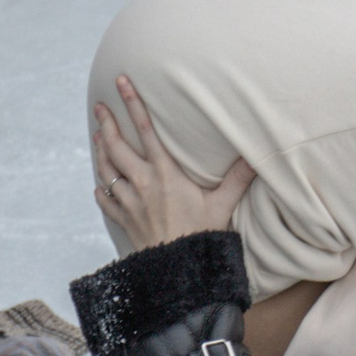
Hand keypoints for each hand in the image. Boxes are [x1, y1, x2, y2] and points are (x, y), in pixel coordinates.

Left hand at [91, 76, 256, 251]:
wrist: (177, 272)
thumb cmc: (201, 236)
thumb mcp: (223, 204)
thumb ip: (238, 177)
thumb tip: (257, 155)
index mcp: (166, 174)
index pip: (146, 131)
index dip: (133, 104)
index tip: (122, 83)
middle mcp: (143, 184)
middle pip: (118, 147)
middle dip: (107, 123)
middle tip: (99, 106)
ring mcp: (130, 203)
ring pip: (107, 170)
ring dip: (101, 150)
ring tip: (98, 134)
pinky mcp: (124, 220)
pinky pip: (106, 199)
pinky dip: (102, 188)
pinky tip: (101, 183)